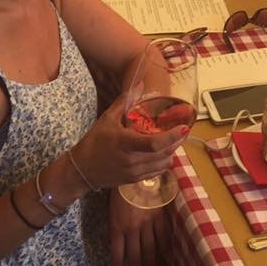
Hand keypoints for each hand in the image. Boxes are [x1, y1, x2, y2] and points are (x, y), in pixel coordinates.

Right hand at [73, 94, 188, 192]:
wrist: (82, 170)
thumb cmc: (94, 141)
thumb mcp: (107, 118)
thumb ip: (125, 101)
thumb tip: (139, 85)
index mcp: (125, 143)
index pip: (154, 143)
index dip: (172, 136)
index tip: (184, 127)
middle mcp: (131, 160)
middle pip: (164, 153)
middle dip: (177, 141)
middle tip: (182, 130)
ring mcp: (134, 172)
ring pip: (163, 163)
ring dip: (171, 151)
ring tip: (173, 140)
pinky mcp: (134, 180)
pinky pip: (157, 171)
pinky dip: (164, 161)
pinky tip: (162, 152)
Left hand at [108, 188, 160, 265]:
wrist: (136, 175)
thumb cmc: (120, 194)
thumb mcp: (112, 212)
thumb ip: (115, 230)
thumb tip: (116, 246)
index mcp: (117, 227)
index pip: (117, 255)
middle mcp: (132, 229)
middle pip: (135, 255)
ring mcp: (147, 223)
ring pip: (149, 249)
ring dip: (149, 261)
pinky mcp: (159, 216)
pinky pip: (162, 236)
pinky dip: (164, 247)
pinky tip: (164, 253)